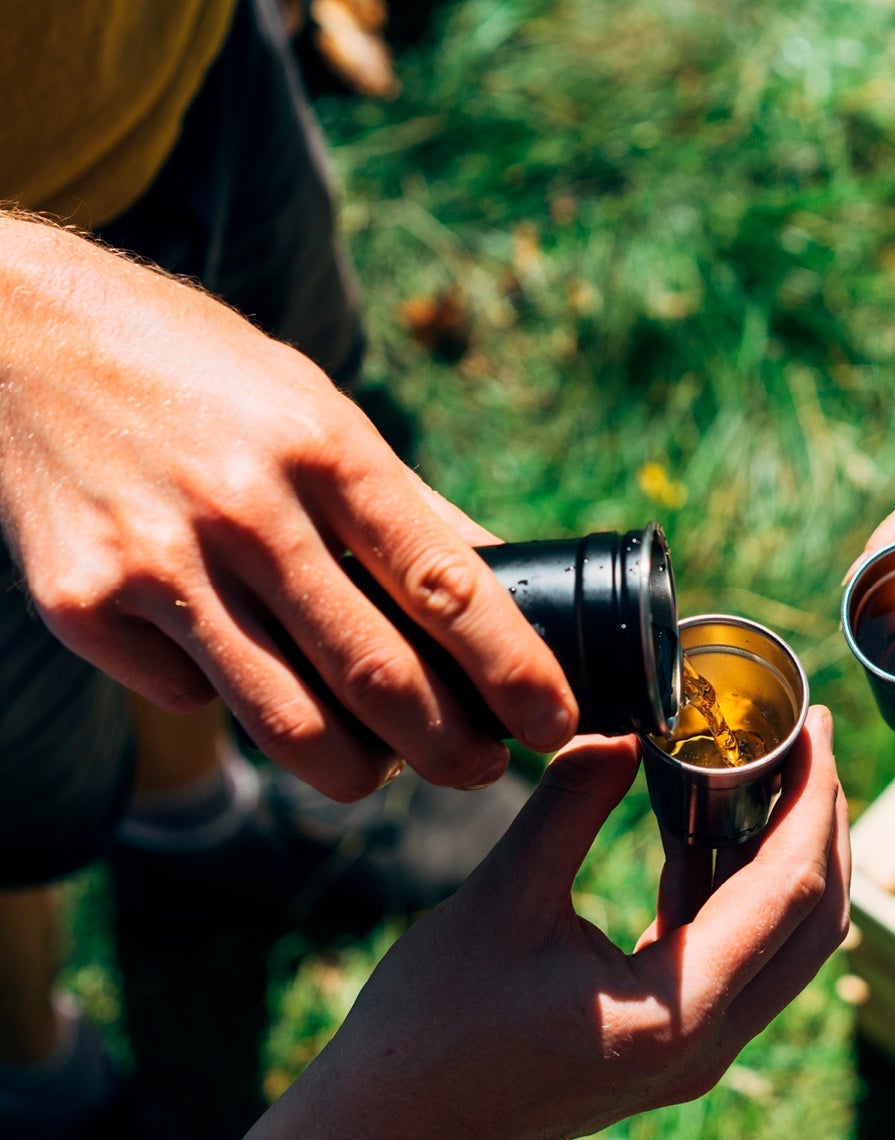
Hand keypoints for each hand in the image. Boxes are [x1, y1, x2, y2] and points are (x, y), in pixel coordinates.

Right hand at [0, 217, 576, 800]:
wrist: (20, 333)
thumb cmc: (199, 373)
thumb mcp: (317, 406)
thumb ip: (408, 505)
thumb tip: (503, 580)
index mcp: (324, 446)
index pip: (446, 586)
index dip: (515, 670)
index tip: (556, 721)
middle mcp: (243, 505)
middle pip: (377, 676)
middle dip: (452, 749)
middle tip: (481, 767)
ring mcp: (156, 559)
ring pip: (287, 721)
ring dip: (358, 768)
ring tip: (386, 764)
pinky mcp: (83, 603)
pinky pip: (189, 698)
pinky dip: (230, 706)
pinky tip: (242, 673)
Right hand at [321, 708, 849, 1139]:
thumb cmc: (430, 1030)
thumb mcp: (503, 897)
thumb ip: (572, 805)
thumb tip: (622, 730)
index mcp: (681, 1010)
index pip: (791, 887)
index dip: (813, 796)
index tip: (814, 724)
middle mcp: (707, 1042)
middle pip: (812, 921)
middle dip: (821, 824)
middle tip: (807, 739)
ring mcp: (691, 1054)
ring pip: (780, 945)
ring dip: (782, 859)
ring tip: (765, 773)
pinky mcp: (664, 1049)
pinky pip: (729, 962)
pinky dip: (731, 894)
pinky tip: (699, 832)